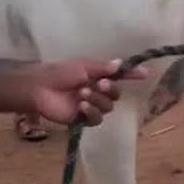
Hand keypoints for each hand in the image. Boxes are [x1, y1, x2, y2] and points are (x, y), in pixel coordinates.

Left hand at [27, 59, 147, 126]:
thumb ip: (103, 68)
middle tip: (100, 83)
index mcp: (98, 76)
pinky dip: (91, 111)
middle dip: (111, 89)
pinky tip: (82, 106)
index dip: (132, 75)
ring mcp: (91, 106)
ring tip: (82, 94)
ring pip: (108, 107)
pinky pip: (96, 118)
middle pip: (116, 94)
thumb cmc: (59, 72)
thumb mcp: (82, 66)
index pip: (119, 76)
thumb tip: (120, 64)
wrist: (39, 88)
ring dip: (98, 99)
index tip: (144, 73)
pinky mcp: (82, 119)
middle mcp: (97, 91)